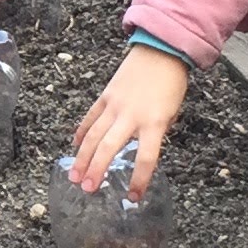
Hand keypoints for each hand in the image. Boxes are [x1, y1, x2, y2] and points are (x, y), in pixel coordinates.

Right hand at [69, 46, 192, 200]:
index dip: (139, 180)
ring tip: (74, 176)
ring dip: (82, 158)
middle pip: (109, 148)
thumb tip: (140, 147)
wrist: (160, 50)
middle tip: (88, 189)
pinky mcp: (106, 96)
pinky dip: (81, 133)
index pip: (146, 158)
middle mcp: (131, 116)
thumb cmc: (171, 82)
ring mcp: (115, 105)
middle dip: (97, 171)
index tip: (133, 197)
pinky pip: (91, 118)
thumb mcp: (172, 112)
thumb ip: (156, 132)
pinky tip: (75, 147)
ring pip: (93, 136)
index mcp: (154, 122)